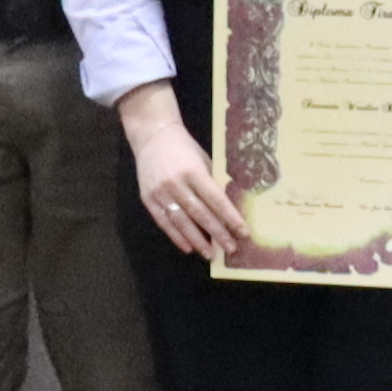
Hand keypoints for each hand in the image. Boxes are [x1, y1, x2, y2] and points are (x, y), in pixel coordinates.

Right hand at [119, 84, 242, 260]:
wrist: (152, 136)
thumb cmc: (184, 148)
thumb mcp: (203, 160)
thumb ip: (213, 182)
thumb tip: (229, 208)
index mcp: (193, 170)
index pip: (215, 199)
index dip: (230, 217)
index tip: (243, 232)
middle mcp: (176, 183)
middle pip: (200, 214)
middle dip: (217, 233)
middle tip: (231, 249)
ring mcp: (160, 192)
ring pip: (181, 222)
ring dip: (198, 240)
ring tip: (211, 254)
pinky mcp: (148, 199)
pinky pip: (163, 222)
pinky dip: (176, 236)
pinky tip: (189, 247)